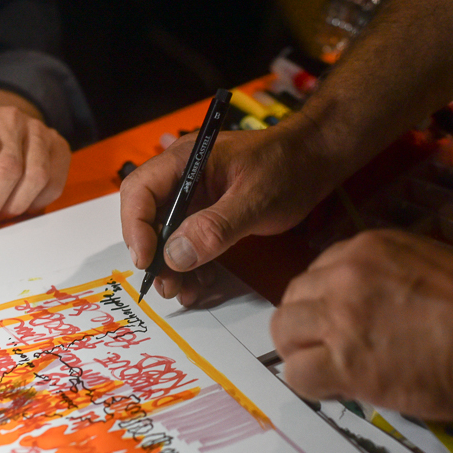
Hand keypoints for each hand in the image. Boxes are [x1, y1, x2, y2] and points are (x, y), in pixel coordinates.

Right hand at [120, 116, 337, 305]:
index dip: (136, 227)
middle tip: (165, 285)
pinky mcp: (209, 217)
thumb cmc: (288, 167)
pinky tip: (201, 283)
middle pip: (148, 217)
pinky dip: (191, 266)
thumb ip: (215, 227)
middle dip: (153, 254)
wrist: (316, 162)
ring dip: (171, 267)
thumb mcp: (255, 199)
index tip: (147, 260)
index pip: (139, 191)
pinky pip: (189, 244)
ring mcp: (195, 199)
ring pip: (167, 236)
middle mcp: (183, 178)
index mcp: (185, 161)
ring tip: (183, 292)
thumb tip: (176, 255)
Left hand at [270, 230, 452, 418]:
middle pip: (293, 299)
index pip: (318, 271)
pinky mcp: (343, 361)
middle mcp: (345, 274)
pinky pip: (297, 373)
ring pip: (284, 332)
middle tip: (329, 351)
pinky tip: (337, 390)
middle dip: (305, 326)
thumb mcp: (430, 267)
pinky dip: (311, 386)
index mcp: (368, 246)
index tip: (343, 324)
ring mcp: (340, 316)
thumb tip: (375, 310)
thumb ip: (390, 279)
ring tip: (329, 372)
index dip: (325, 302)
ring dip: (300, 353)